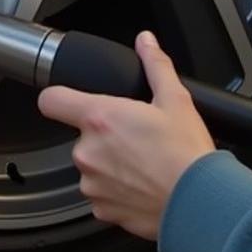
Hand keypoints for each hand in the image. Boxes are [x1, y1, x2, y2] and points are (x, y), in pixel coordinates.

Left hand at [38, 31, 214, 240]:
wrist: (200, 204)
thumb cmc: (187, 155)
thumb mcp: (176, 99)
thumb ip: (154, 65)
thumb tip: (145, 42)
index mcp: (99, 118)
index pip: (52, 100)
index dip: (60, 98)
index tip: (70, 101)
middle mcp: (88, 151)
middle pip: (81, 135)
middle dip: (103, 136)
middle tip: (135, 139)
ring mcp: (92, 183)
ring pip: (92, 166)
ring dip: (109, 165)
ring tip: (142, 164)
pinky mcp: (101, 209)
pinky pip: (101, 194)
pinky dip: (116, 191)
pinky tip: (142, 185)